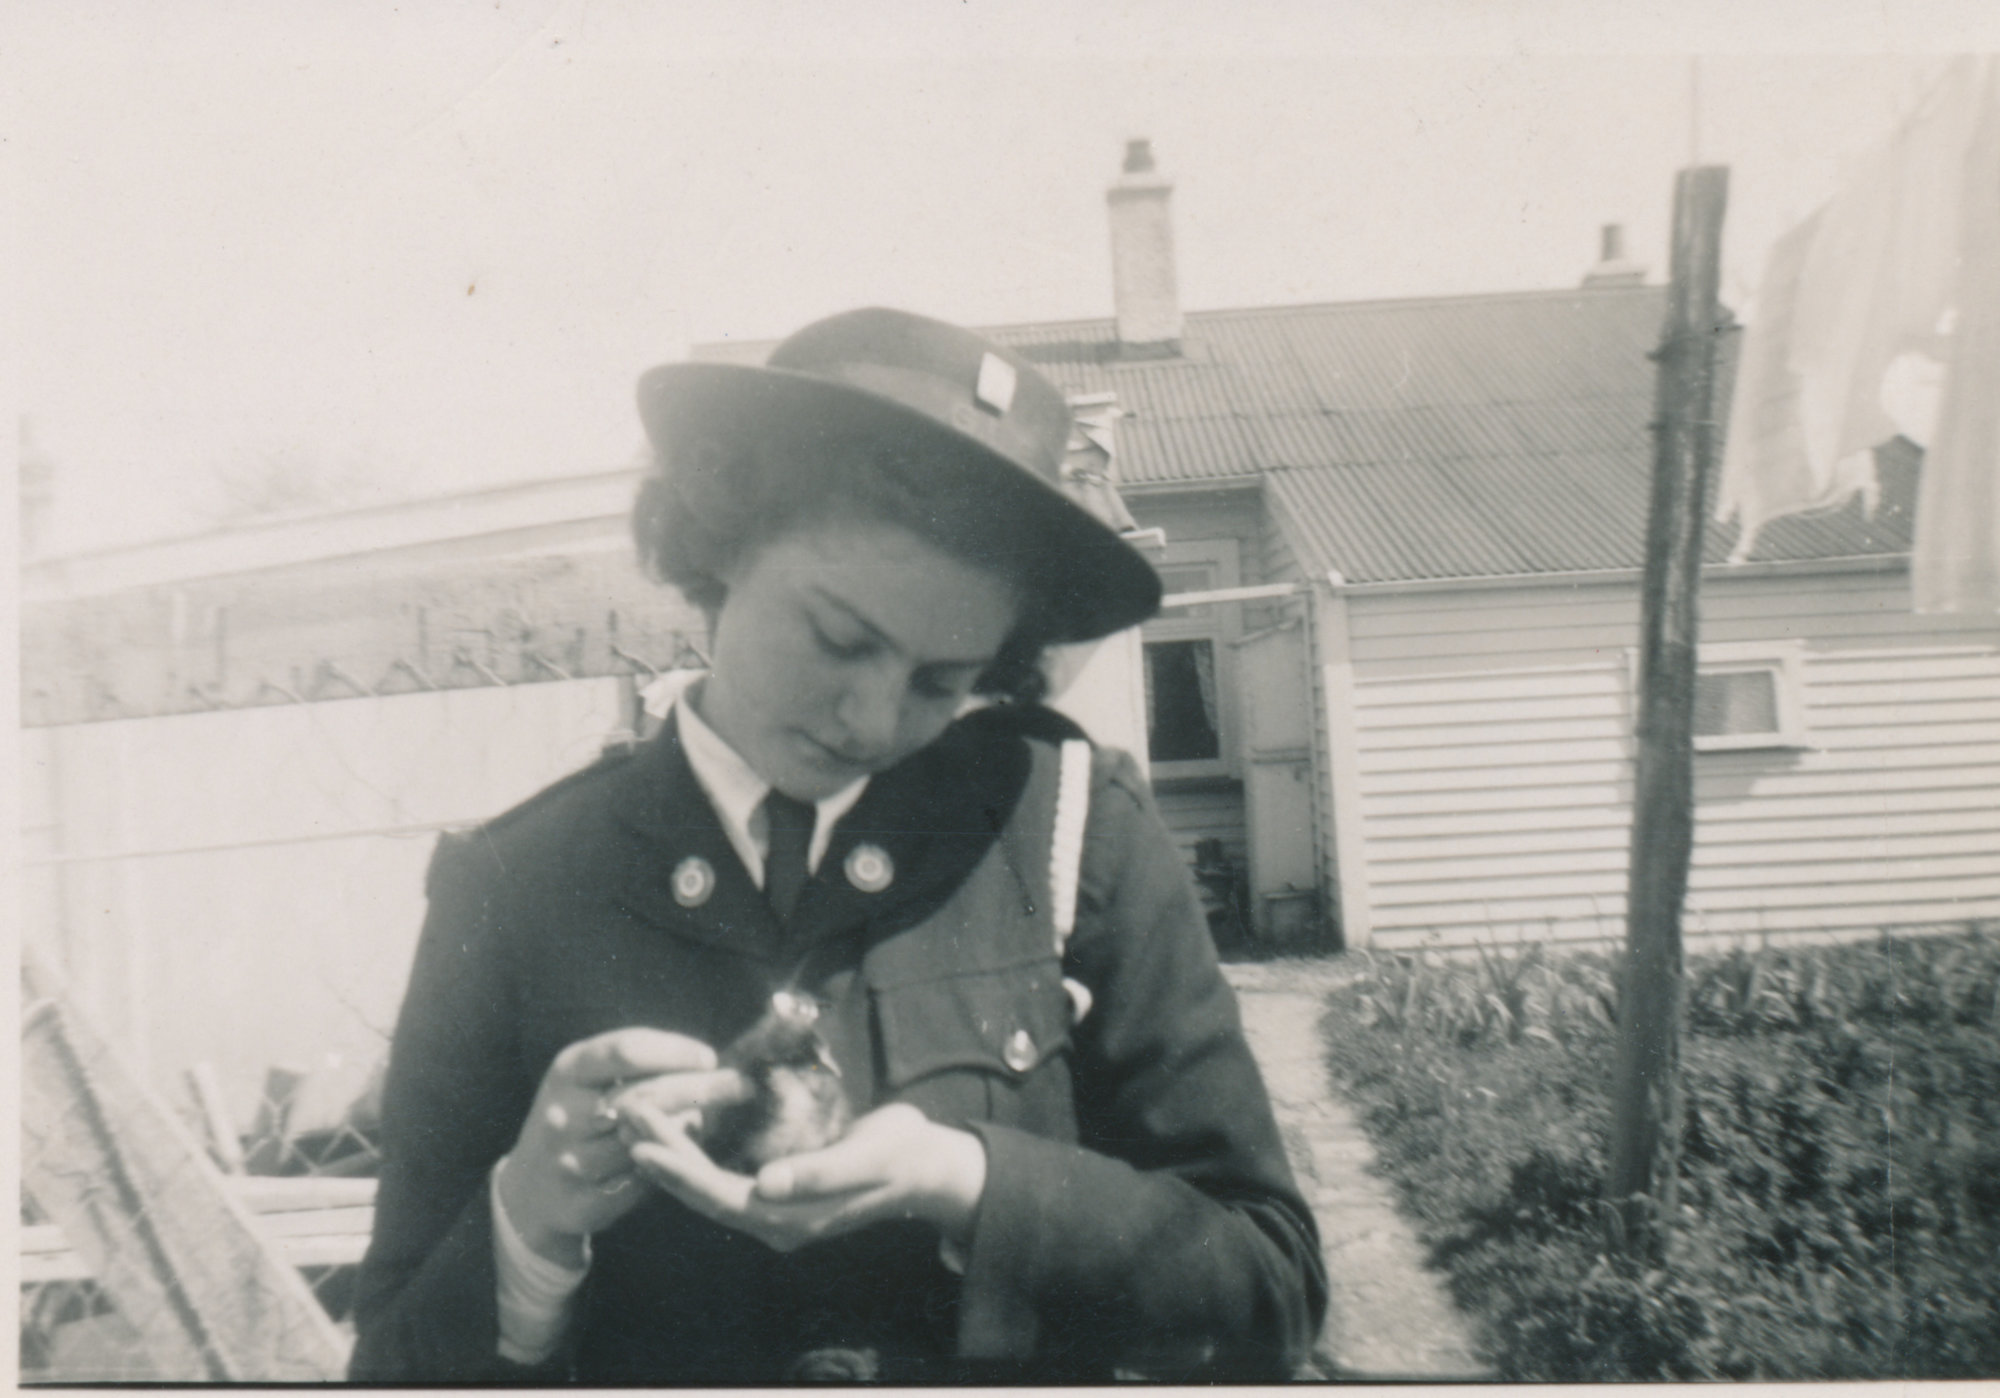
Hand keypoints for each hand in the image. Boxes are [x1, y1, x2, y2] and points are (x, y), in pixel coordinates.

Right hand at [496, 1028, 747, 1266]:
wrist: (530, 1189)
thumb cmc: (577, 1115)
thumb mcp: (588, 1077)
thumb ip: (635, 1062)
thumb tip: (705, 1060)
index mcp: (567, 1071)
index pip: (627, 1051)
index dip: (675, 1052)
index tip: (709, 1057)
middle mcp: (563, 1115)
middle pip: (644, 1096)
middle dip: (700, 1088)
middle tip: (741, 1085)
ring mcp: (571, 1162)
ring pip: (648, 1141)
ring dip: (686, 1128)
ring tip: (708, 1118)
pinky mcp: (584, 1203)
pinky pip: (642, 1182)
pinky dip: (669, 1165)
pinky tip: (684, 1155)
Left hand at [619, 1100, 987, 1254]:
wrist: (930, 1168)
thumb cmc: (902, 1154)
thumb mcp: (868, 1155)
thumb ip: (819, 1173)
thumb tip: (766, 1184)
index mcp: (793, 1217)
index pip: (720, 1197)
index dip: (679, 1173)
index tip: (641, 1143)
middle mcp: (777, 1221)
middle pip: (705, 1194)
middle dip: (664, 1157)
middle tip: (626, 1115)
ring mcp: (778, 1212)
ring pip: (711, 1189)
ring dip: (675, 1157)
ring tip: (639, 1122)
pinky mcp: (781, 1195)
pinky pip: (727, 1182)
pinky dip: (698, 1160)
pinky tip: (681, 1135)